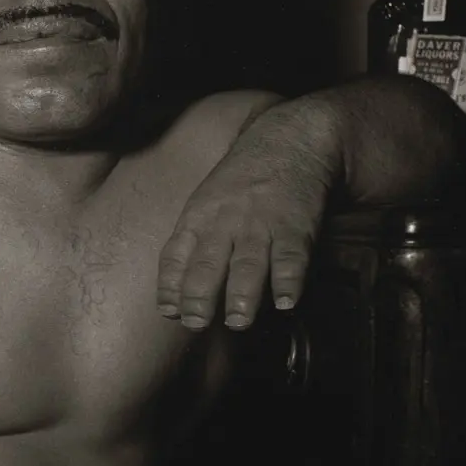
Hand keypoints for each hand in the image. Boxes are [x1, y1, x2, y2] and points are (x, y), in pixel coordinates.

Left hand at [157, 104, 337, 330]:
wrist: (287, 142)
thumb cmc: (238, 184)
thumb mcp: (203, 205)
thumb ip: (189, 248)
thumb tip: (172, 298)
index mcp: (198, 217)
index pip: (176, 254)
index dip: (170, 285)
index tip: (169, 312)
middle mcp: (225, 222)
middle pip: (208, 261)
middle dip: (200, 295)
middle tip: (196, 323)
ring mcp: (260, 224)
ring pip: (248, 262)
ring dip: (242, 294)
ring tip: (237, 321)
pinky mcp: (296, 226)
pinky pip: (291, 256)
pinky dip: (289, 280)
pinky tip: (286, 302)